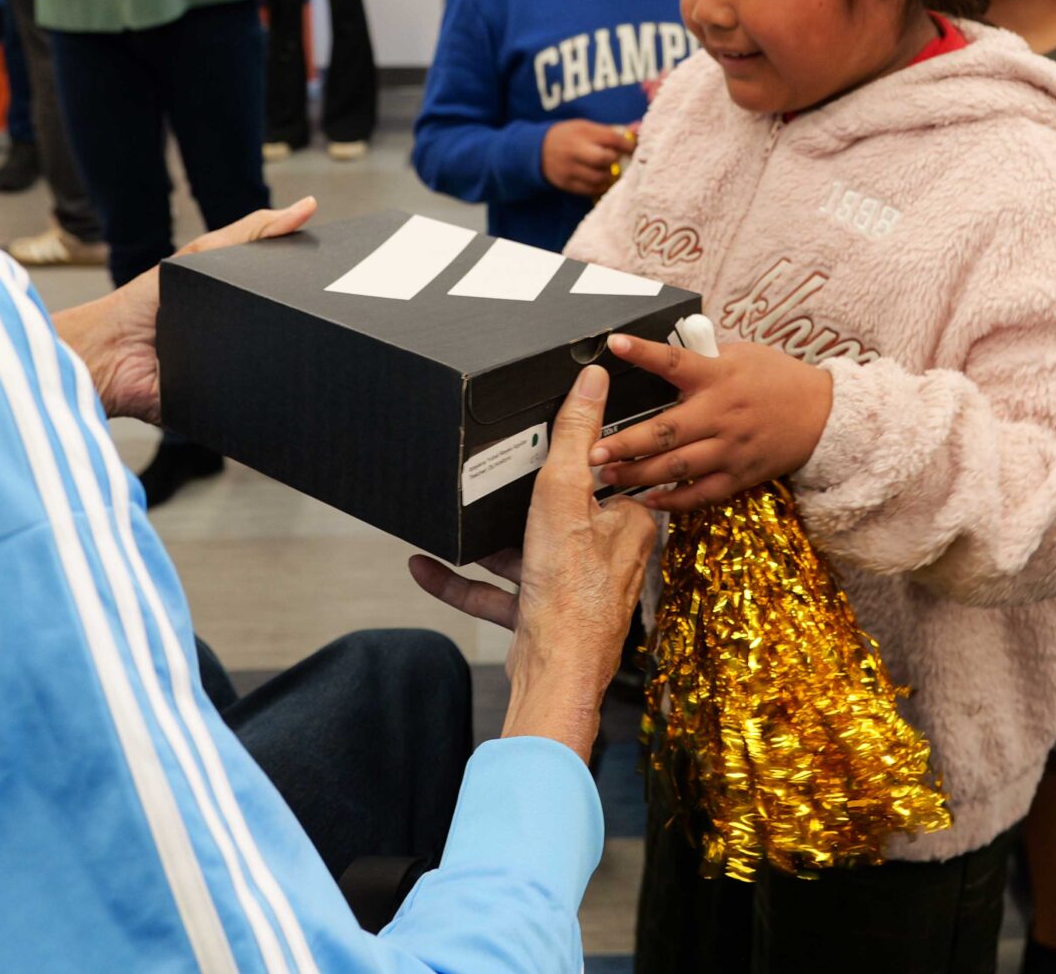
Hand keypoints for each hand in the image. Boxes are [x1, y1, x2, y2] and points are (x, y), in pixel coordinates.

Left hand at [52, 198, 316, 423]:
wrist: (106, 357)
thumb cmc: (143, 304)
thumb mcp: (203, 256)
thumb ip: (251, 232)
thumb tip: (307, 206)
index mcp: (238, 304)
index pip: (286, 296)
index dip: (313, 288)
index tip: (344, 277)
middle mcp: (242, 339)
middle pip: (289, 332)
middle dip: (308, 324)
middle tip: (334, 314)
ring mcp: (238, 373)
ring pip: (281, 368)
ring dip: (290, 358)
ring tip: (308, 344)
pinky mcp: (229, 405)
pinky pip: (261, 404)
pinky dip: (271, 394)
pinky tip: (281, 378)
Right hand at [408, 366, 656, 751]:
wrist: (554, 674)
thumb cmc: (571, 591)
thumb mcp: (564, 494)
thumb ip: (574, 435)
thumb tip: (592, 380)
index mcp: (628, 521)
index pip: (609, 470)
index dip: (582, 450)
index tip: (548, 433)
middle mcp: (607, 554)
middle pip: (562, 510)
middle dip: (521, 498)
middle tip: (491, 472)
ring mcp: (573, 587)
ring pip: (526, 551)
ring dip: (487, 540)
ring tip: (452, 519)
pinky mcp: (543, 616)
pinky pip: (498, 591)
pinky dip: (463, 580)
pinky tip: (427, 568)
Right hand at [541, 119, 634, 197]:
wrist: (539, 150)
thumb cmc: (570, 136)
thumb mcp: (586, 127)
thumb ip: (611, 131)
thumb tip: (638, 129)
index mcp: (581, 132)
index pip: (610, 138)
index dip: (627, 144)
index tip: (633, 148)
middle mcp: (574, 150)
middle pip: (603, 159)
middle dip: (614, 160)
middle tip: (616, 160)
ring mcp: (569, 169)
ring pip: (598, 178)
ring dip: (609, 176)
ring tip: (610, 171)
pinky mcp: (567, 184)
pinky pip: (590, 190)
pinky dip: (601, 187)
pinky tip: (602, 181)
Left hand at [589, 334, 833, 512]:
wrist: (823, 415)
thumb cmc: (776, 378)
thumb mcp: (740, 355)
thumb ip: (702, 359)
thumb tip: (662, 355)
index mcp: (719, 377)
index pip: (675, 362)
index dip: (644, 353)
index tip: (614, 345)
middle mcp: (721, 414)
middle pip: (666, 431)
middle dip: (625, 443)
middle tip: (591, 452)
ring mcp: (730, 449)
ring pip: (677, 466)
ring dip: (639, 474)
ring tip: (608, 478)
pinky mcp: (739, 476)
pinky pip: (702, 493)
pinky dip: (674, 500)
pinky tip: (649, 501)